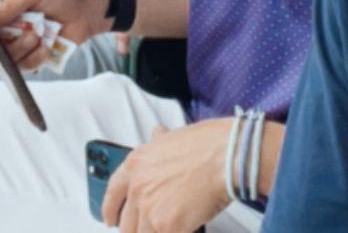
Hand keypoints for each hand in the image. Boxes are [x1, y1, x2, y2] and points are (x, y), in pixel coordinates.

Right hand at [0, 0, 108, 70]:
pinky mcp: (31, 56)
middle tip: (24, 29)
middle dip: (6, 40)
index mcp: (2, 7)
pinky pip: (23, 66)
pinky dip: (35, 57)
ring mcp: (17, 43)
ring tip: (37, 34)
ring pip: (6, 58)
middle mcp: (5, 27)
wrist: (88, 7)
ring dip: (21, 47)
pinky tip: (46, 45)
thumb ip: (8, 5)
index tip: (3, 29)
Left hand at [102, 121, 231, 232]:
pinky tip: (186, 228)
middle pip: (126, 223)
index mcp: (138, 163)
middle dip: (138, 227)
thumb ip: (161, 141)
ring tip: (173, 226)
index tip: (111, 218)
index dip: (110, 209)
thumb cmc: (212, 143)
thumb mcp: (178, 135)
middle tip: (153, 226)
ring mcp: (150, 208)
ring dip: (156, 232)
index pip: (112, 193)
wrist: (230, 155)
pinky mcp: (167, 226)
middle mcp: (138, 187)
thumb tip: (156, 133)